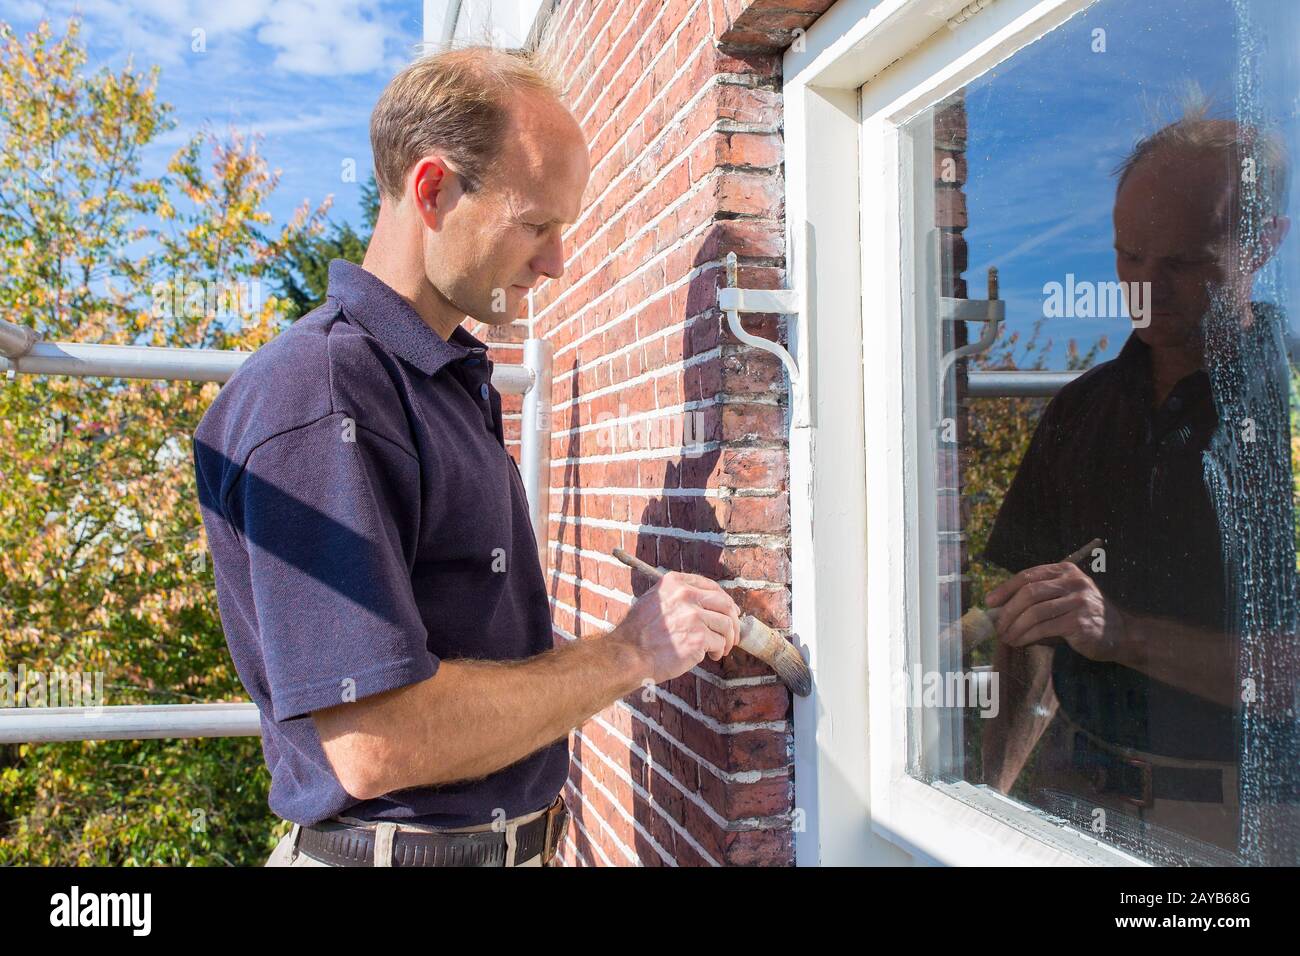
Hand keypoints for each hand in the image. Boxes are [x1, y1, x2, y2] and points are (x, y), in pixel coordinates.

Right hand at [612, 571, 741, 684]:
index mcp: (674, 583)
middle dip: (734, 620)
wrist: (628, 655)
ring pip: (726, 624)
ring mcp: (693, 616)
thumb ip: (676, 597)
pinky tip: (711, 656)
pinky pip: (720, 642)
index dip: (724, 600)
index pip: (711, 586)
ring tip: (720, 649)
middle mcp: (685, 595)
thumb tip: (703, 603)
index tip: (729, 611)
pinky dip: (719, 651)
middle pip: (725, 603)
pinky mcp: (698, 637)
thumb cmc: (637, 634)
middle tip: (733, 633)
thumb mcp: (652, 601)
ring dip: (727, 639)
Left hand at [985, 561, 1127, 662]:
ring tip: (1006, 637)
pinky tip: (1020, 642)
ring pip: (1035, 612)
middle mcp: (1074, 582)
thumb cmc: (1083, 615)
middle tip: (998, 626)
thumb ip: (1038, 597)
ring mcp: (1078, 601)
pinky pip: (1044, 628)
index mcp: (1066, 570)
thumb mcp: (1064, 597)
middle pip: (1029, 593)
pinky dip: (1027, 636)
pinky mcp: (1080, 622)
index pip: (1028, 575)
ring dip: (1015, 627)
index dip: (1005, 588)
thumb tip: (1001, 608)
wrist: (1119, 633)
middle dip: (1008, 611)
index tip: (990, 602)